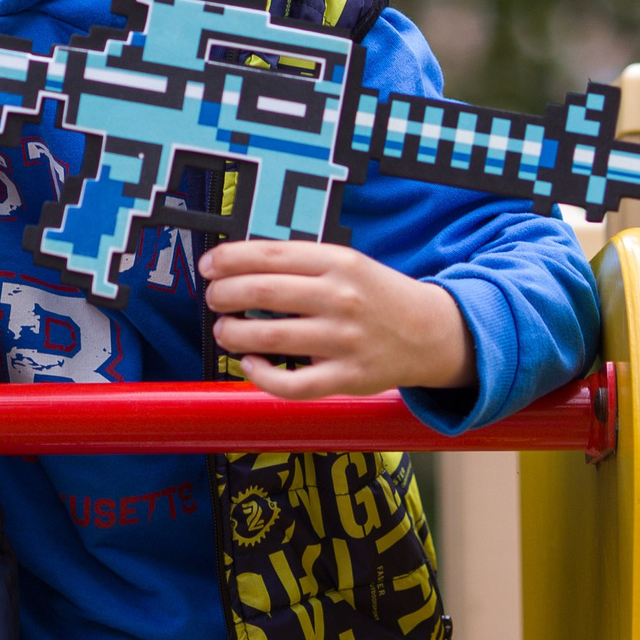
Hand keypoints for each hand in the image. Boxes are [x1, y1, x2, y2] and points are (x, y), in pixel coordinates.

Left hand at [198, 240, 474, 399]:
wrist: (431, 333)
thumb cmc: (377, 297)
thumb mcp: (346, 264)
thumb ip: (300, 263)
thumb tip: (239, 266)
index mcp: (337, 263)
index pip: (269, 254)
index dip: (228, 259)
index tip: (209, 266)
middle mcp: (340, 298)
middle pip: (262, 292)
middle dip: (224, 294)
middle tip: (214, 299)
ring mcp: (344, 340)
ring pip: (269, 336)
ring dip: (234, 333)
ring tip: (227, 330)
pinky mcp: (347, 378)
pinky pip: (293, 385)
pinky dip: (262, 376)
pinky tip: (252, 365)